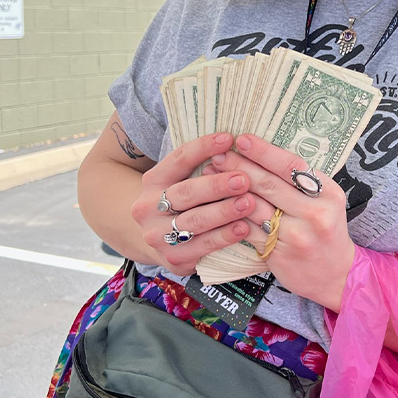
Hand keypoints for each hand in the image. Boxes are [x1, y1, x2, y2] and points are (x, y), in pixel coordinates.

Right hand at [131, 131, 258, 276]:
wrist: (156, 240)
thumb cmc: (181, 202)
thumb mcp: (180, 180)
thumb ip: (200, 165)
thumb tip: (233, 143)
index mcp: (152, 181)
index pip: (179, 159)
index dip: (203, 148)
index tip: (228, 139)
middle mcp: (148, 208)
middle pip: (186, 193)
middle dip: (217, 185)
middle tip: (244, 179)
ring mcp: (158, 236)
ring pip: (195, 222)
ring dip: (225, 212)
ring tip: (249, 203)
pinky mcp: (173, 259)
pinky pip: (202, 247)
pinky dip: (224, 237)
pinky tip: (243, 228)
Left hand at [204, 133, 355, 311]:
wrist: (336, 275)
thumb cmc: (326, 231)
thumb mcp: (327, 201)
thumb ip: (302, 183)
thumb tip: (263, 154)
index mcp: (328, 193)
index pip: (292, 166)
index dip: (264, 151)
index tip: (241, 140)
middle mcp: (315, 213)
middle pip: (269, 184)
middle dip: (240, 166)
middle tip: (218, 155)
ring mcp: (296, 235)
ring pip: (254, 207)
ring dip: (229, 190)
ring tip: (211, 177)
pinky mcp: (279, 253)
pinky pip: (248, 230)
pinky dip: (230, 217)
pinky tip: (216, 206)